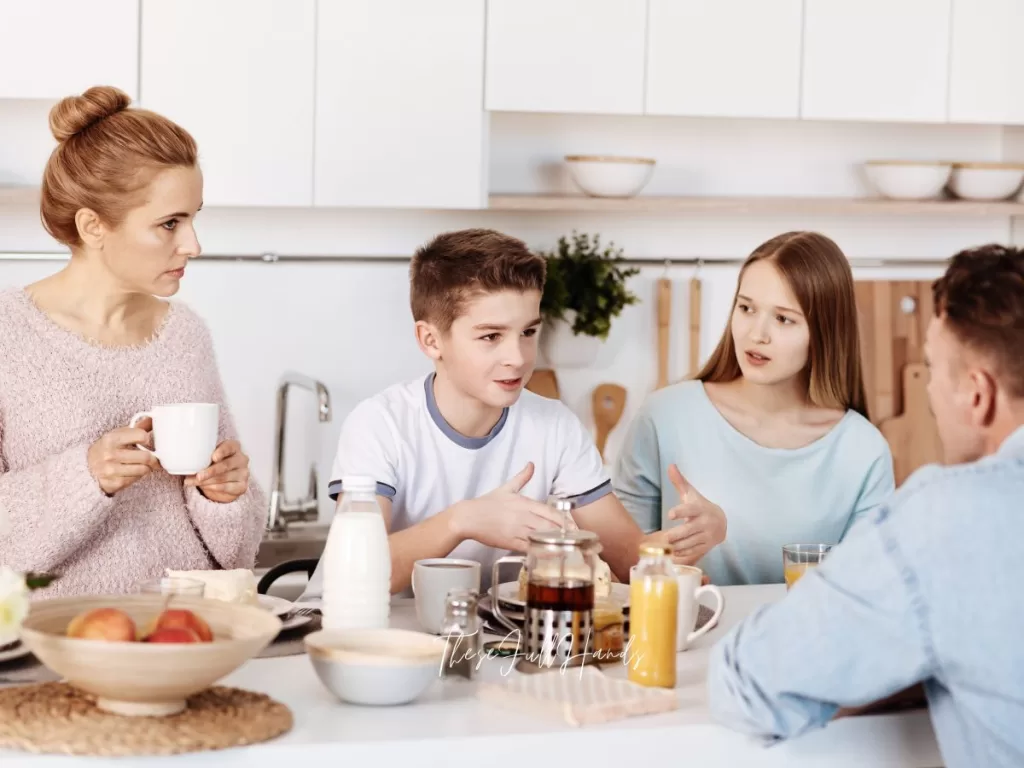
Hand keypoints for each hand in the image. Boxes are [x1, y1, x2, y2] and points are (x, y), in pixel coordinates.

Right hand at [87, 418, 160, 495]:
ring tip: (142, 465)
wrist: (86, 468)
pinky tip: (132, 472)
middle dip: (153, 458)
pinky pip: (136, 480)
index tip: (146, 441)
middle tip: (153, 458)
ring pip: (143, 470)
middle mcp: (110, 455)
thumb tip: (154, 418)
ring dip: (146, 468)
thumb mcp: (118, 435)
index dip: (146, 438)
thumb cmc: (107, 448)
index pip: (141, 435)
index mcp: (111, 439)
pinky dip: (137, 476)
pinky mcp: (113, 483)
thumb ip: (137, 428)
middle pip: (146, 457)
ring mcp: (110, 470)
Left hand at [184, 439, 249, 502]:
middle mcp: (242, 459)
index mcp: (234, 447)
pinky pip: (227, 488)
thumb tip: (184, 461)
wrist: (223, 482)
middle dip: (211, 471)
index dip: (222, 452)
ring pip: (224, 478)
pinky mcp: (242, 486)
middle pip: (226, 465)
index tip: (213, 457)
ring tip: (193, 482)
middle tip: (198, 476)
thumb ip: (202, 456)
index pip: (229, 447)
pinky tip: (205, 487)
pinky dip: (214, 488)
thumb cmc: (214, 465)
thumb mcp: (208, 457)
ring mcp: (244, 473)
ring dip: (207, 481)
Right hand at [451, 462, 569, 551]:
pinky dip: (541, 552)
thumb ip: (522, 477)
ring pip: (541, 538)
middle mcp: (523, 516)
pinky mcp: (510, 542)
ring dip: (555, 543)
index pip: (550, 512)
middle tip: (575, 540)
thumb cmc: (487, 503)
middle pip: (550, 526)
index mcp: (524, 503)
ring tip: (568, 548)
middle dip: (564, 534)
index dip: (565, 520)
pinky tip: (550, 555)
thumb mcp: (506, 488)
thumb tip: (531, 464)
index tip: (574, 526)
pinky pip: (529, 548)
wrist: (468, 517)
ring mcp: (517, 530)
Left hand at [663, 464, 726, 565]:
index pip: (690, 510)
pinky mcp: (707, 546)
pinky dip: (683, 553)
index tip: (669, 514)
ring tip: (667, 546)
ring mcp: (707, 536)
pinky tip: (674, 552)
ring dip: (677, 545)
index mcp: (700, 508)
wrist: (722, 521)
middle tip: (665, 537)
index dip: (680, 512)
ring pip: (690, 542)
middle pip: (688, 530)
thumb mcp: (691, 494)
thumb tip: (670, 465)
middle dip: (675, 535)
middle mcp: (705, 522)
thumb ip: (680, 482)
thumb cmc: (700, 507)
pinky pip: (694, 551)